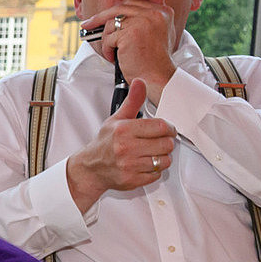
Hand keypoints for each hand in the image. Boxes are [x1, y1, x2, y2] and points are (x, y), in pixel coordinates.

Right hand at [64, 79, 177, 211]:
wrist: (90, 168)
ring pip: (164, 161)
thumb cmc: (104, 143)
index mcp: (124, 130)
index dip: (169, 128)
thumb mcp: (116, 119)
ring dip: (161, 158)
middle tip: (158, 143)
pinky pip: (156, 175)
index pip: (162, 127)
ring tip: (150, 154)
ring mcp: (129, 165)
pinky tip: (144, 165)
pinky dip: (154, 171)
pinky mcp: (132, 179)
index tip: (166, 130)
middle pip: (166, 144)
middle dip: (166, 143)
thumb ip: (132, 101)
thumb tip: (139, 82)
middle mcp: (126, 148)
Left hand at [83, 0, 178, 100]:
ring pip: (111, 24)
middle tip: (88, 24)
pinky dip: (107, 49)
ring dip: (107, 40)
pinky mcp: (130, 34)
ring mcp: (142, 22)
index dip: (114, 10)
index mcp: (162, 11)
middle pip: (119, 9)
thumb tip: (120, 16)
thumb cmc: (154, 60)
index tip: (102, 16)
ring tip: (113, 51)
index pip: (131, 4)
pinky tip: (114, 57)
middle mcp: (154, 13)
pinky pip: (109, 38)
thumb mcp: (157, 33)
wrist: (157, 76)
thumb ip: (145, 20)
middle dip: (100, 17)